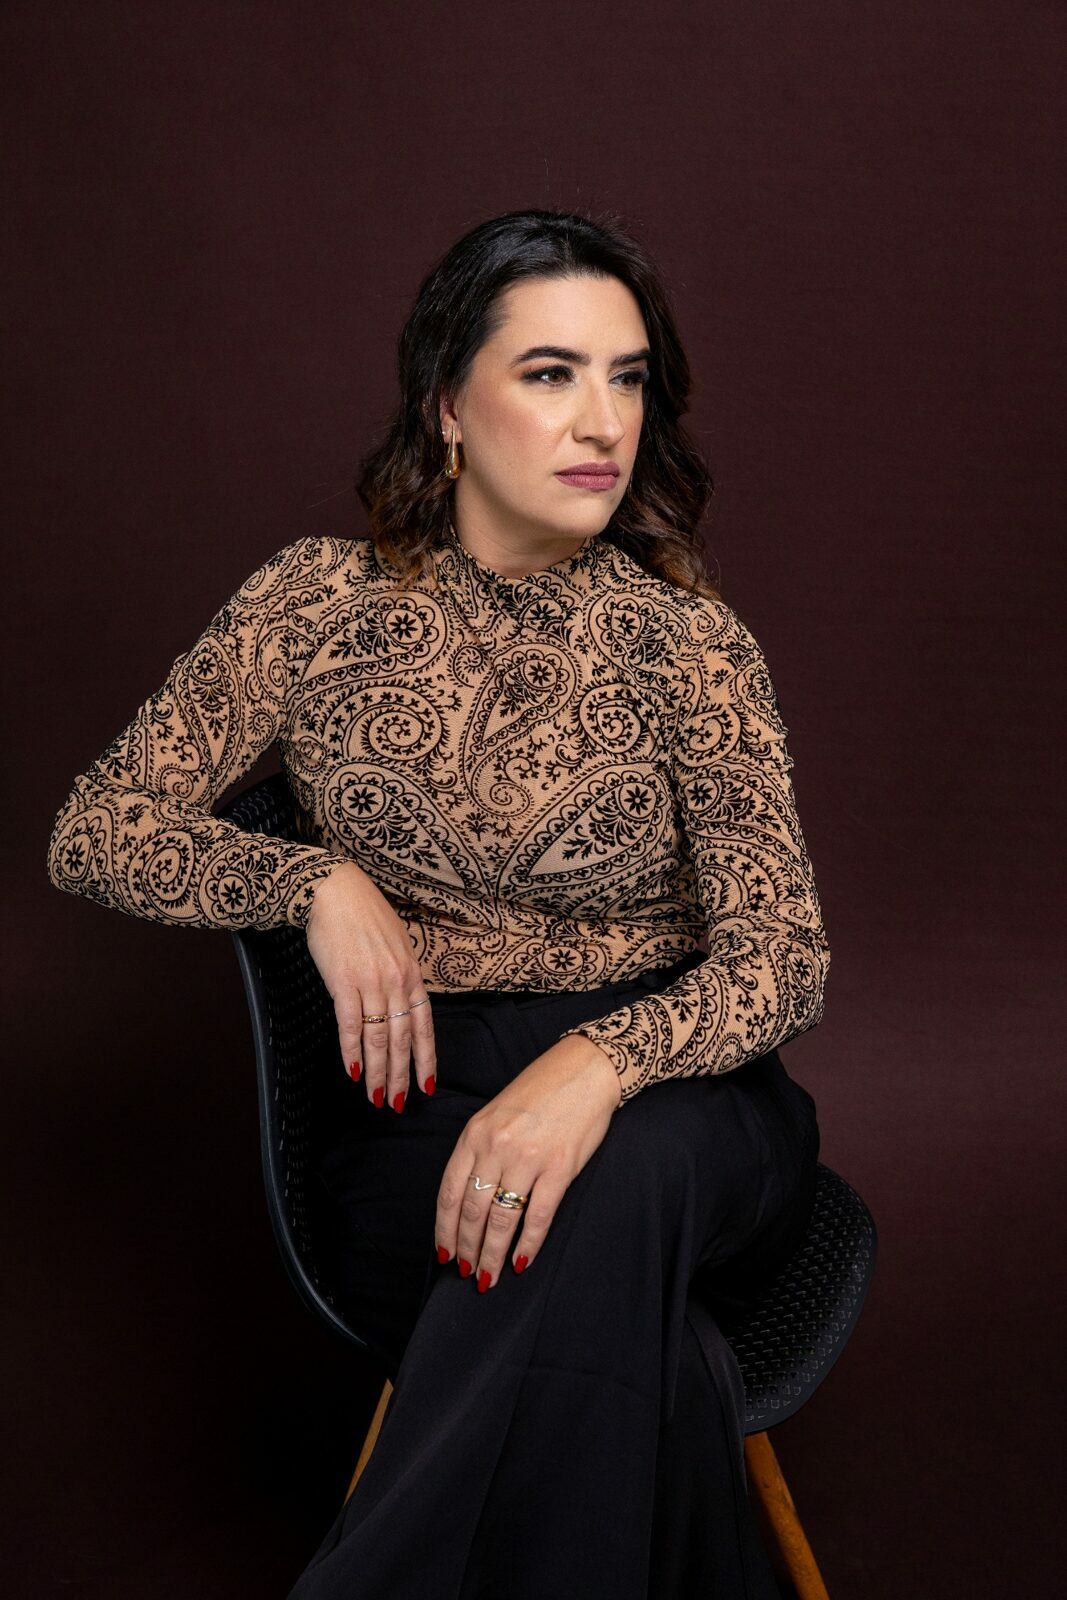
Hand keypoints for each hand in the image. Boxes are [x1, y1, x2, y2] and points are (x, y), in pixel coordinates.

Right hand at [304, 862, 436, 1110]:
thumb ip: (402, 976)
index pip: (424, 1025)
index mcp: (412, 974)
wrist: (335, 891)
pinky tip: (352, 1070)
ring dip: (376, 1072)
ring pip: (377, 1038)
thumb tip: (403, 1006)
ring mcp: (370, 982)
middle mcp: (396, 982)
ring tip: (376, 1097)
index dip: (426, 1058)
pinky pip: (350, 1024)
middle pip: (401, 1039)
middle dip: (400, 1075)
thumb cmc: (364, 915)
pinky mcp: (343, 982)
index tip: (427, 1085)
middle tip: (398, 1103)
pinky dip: (351, 1050)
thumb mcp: (396, 943)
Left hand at [434, 1032, 620, 1290]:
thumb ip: (480, 1150)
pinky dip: (528, 1244)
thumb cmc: (540, 1090)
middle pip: (473, 1211)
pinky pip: (538, 1216)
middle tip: (467, 1273)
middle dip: (467, 1248)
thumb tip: (469, 1198)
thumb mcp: (496, 1113)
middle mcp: (496, 1147)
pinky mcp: (560, 1168)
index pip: (450, 1192)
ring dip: (492, 1254)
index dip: (445, 1229)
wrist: (585, 1069)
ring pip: (501, 1219)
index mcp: (475, 1133)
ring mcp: (528, 1158)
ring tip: (488, 1276)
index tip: (445, 1253)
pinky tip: (522, 1262)